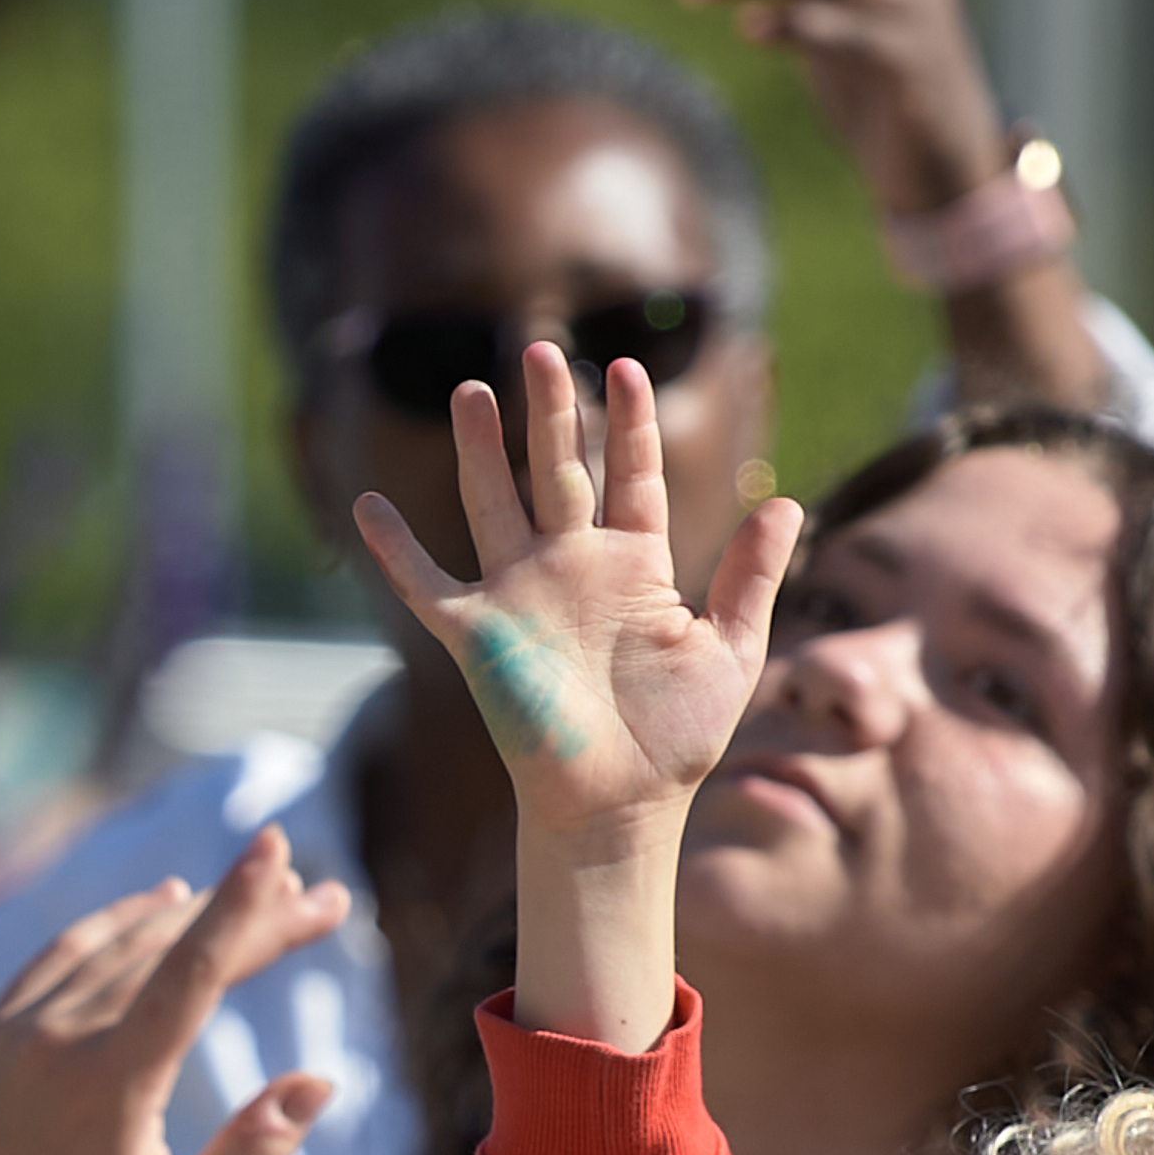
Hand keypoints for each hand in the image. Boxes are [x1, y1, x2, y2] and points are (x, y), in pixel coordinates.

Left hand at [0, 834, 347, 1154]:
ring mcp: (12, 1035)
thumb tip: (316, 1083)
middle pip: (168, 950)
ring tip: (258, 890)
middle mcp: (53, 1044)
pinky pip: (59, 957)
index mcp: (108, 1086)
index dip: (242, 908)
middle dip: (249, 916)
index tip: (280, 849)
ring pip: (114, 944)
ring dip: (189, 915)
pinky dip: (115, 926)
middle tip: (322, 896)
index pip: (190, 971)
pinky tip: (158, 908)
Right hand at [354, 351, 797, 835]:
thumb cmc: (677, 741)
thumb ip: (751, 577)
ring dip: (481, 449)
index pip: (631, 475)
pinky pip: (428, 585)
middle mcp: (572, 570)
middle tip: (538, 346)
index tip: (625, 367)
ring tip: (471, 389)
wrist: (620, 808)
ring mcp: (521, 598)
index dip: (629, 423)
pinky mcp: (480, 637)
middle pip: (557, 469)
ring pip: (494, 503)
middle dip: (550, 411)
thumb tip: (786, 503)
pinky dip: (395, 549)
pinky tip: (367, 505)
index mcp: (634, 567)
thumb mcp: (731, 650)